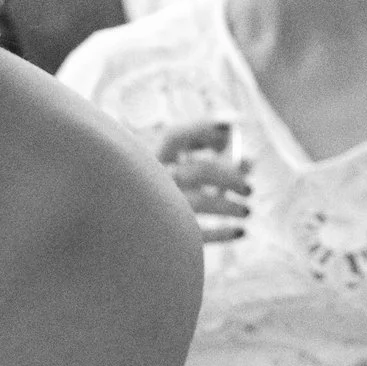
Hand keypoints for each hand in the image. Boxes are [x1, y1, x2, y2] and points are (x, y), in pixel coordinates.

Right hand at [152, 118, 249, 241]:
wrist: (117, 238)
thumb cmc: (149, 197)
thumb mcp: (170, 171)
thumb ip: (211, 159)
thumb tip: (249, 162)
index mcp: (146, 162)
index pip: (175, 136)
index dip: (203, 128)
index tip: (229, 128)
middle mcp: (150, 182)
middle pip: (199, 171)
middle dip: (231, 176)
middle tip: (249, 189)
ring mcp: (155, 210)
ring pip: (201, 202)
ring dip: (230, 206)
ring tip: (246, 211)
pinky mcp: (162, 237)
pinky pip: (198, 235)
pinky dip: (223, 233)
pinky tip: (240, 231)